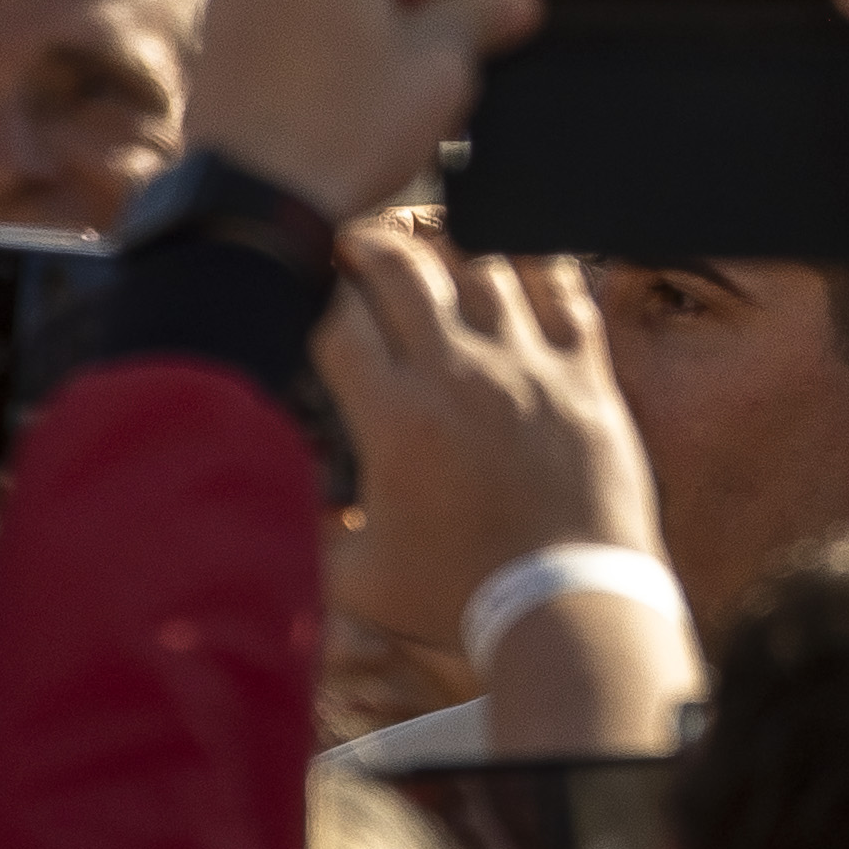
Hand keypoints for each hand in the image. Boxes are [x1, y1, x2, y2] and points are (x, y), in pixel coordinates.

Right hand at [317, 224, 690, 753]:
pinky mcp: (584, 374)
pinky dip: (535, 260)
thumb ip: (307, 532)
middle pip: (403, 266)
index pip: (338, 316)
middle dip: (368, 240)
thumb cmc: (460, 597)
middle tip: (355, 241)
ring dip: (448, 240)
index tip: (307, 282)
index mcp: (395, 418)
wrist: (569, 607)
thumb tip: (264, 504)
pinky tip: (514, 254)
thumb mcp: (359, 577)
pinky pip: (563, 287)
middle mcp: (460, 376)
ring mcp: (528, 368)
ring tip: (428, 240)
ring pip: (483, 260)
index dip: (313, 286)